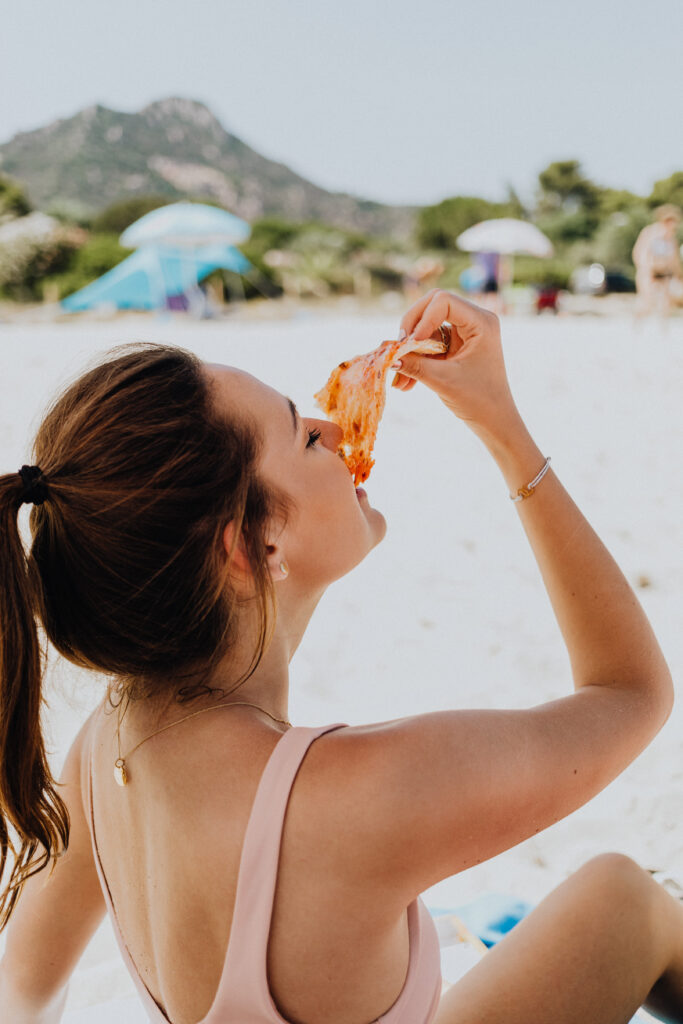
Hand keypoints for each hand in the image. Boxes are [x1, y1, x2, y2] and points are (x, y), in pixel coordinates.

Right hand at [393, 289, 517, 436]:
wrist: (494, 421)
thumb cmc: (478, 400)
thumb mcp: (443, 380)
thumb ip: (415, 365)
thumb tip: (388, 356)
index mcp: (481, 321)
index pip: (443, 301)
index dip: (422, 318)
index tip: (411, 343)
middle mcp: (473, 321)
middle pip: (431, 307)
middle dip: (411, 330)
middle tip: (398, 351)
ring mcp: (463, 333)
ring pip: (426, 329)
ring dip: (410, 352)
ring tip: (400, 380)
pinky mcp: (454, 346)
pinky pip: (428, 345)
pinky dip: (416, 361)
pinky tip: (405, 384)